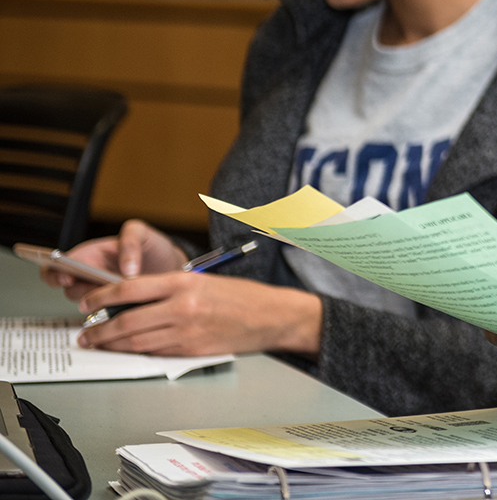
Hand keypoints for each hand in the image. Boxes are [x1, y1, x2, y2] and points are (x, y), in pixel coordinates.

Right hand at [39, 220, 187, 300]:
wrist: (172, 265)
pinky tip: (129, 306)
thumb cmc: (152, 247)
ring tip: (123, 293)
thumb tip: (126, 269)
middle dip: (82, 292)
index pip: (56, 267)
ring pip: (88, 305)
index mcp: (89, 257)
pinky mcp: (117, 308)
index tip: (66, 278)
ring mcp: (103, 295)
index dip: (54, 274)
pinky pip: (106, 317)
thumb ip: (130, 241)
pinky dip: (114, 314)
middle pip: (70, 291)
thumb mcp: (142, 233)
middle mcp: (90, 278)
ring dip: (101, 302)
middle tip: (98, 290)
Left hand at [75, 273, 321, 356]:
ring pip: (136, 341)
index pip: (129, 289)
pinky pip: (156, 353)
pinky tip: (127, 351)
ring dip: (113, 345)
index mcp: (183, 282)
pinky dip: (137, 353)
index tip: (86, 302)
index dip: (101, 296)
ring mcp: (186, 331)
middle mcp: (182, 306)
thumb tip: (131, 301)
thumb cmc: (242, 296)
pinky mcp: (192, 350)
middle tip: (85, 333)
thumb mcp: (203, 281)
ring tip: (99, 344)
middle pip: (127, 320)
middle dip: (100, 330)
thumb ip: (168, 289)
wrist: (273, 316)